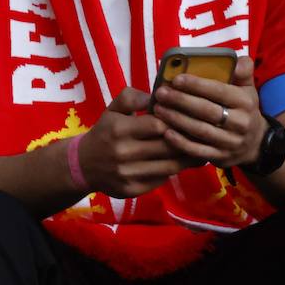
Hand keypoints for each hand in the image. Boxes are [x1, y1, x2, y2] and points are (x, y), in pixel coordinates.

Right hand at [77, 87, 202, 197]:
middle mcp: (123, 152)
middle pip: (168, 147)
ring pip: (170, 166)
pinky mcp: (132, 189)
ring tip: (198, 151)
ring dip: (186, 159)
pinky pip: (161, 179)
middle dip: (186, 141)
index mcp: (118, 129)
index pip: (158, 125)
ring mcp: (128, 173)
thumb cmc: (104, 133)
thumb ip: (131, 98)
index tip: (184, 120)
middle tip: (202, 137)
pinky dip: (171, 171)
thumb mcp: (111, 110)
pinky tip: (177, 164)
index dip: (174, 122)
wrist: (83, 164)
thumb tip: (156, 95)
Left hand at [152, 56, 266, 168]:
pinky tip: (166, 133)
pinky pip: (199, 151)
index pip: (219, 91)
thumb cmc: (241, 108)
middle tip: (160, 93)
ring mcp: (231, 142)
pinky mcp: (222, 157)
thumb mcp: (246, 89)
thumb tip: (237, 61)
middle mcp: (241, 123)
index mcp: (245, 102)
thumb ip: (242, 72)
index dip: (197, 85)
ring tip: (158, 109)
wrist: (255, 143)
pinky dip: (181, 143)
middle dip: (181, 101)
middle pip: (207, 111)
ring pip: (201, 130)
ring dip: (177, 120)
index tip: (176, 79)